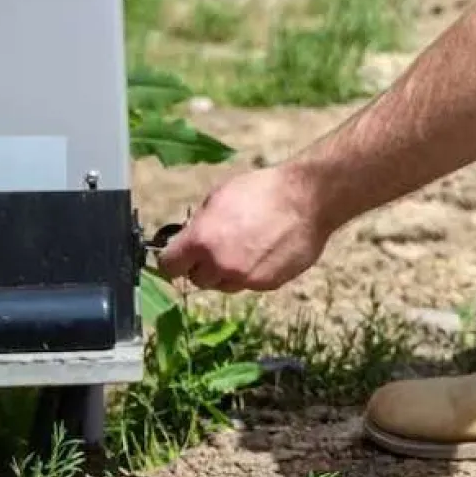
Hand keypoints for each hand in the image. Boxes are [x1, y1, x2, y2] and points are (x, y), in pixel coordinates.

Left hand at [157, 164, 331, 292]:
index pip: (169, 266)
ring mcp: (245, 278)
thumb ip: (199, 226)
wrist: (306, 199)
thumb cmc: (261, 190)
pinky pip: (250, 284)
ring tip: (246, 249)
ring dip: (228, 272)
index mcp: (200, 241)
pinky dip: (253, 273)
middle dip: (203, 266)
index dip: (173, 260)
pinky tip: (266, 252)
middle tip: (219, 248)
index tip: (179, 256)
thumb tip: (187, 241)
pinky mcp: (267, 284)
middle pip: (197, 279)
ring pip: (224, 285)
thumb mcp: (218, 198)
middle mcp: (219, 265)